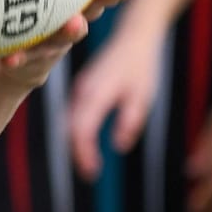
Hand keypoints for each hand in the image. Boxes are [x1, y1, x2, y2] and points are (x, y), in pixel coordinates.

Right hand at [67, 18, 163, 180]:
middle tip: (90, 174)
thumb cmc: (141, 67)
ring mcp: (79, 89)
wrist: (133, 37)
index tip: (92, 173)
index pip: (81, 131)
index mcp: (96, 94)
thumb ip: (130, 121)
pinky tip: (87, 143)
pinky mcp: (82, 89)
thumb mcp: (142, 96)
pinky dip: (77, 132)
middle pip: (70, 129)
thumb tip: (118, 146)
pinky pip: (73, 114)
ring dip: (76, 144)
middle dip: (77, 153)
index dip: (84, 154)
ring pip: (69, 122)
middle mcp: (82, 92)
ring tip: (89, 163)